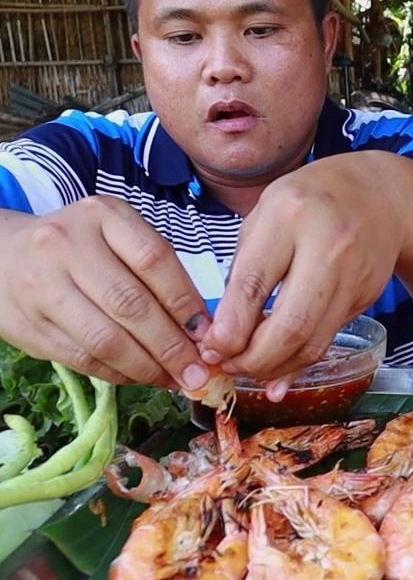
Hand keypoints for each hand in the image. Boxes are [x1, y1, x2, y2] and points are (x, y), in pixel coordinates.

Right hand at [0, 197, 211, 387]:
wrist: (1, 255)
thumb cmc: (78, 246)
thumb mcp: (115, 235)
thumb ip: (155, 270)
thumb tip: (201, 327)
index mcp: (102, 216)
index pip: (154, 260)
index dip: (186, 302)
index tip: (208, 334)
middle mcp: (68, 245)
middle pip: (131, 304)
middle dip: (171, 346)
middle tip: (198, 372)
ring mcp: (42, 285)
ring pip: (105, 338)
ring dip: (147, 367)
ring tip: (174, 380)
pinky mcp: (28, 324)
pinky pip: (82, 358)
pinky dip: (118, 373)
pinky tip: (141, 377)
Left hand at [202, 156, 407, 385]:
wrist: (382, 194)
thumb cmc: (312, 201)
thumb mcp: (266, 216)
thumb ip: (245, 270)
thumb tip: (224, 335)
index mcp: (290, 216)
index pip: (254, 284)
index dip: (229, 328)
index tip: (212, 349)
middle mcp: (328, 246)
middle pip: (292, 324)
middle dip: (254, 359)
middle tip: (229, 366)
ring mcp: (354, 275)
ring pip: (313, 342)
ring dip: (276, 366)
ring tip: (249, 369)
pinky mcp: (367, 296)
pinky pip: (328, 338)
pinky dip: (300, 359)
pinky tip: (280, 367)